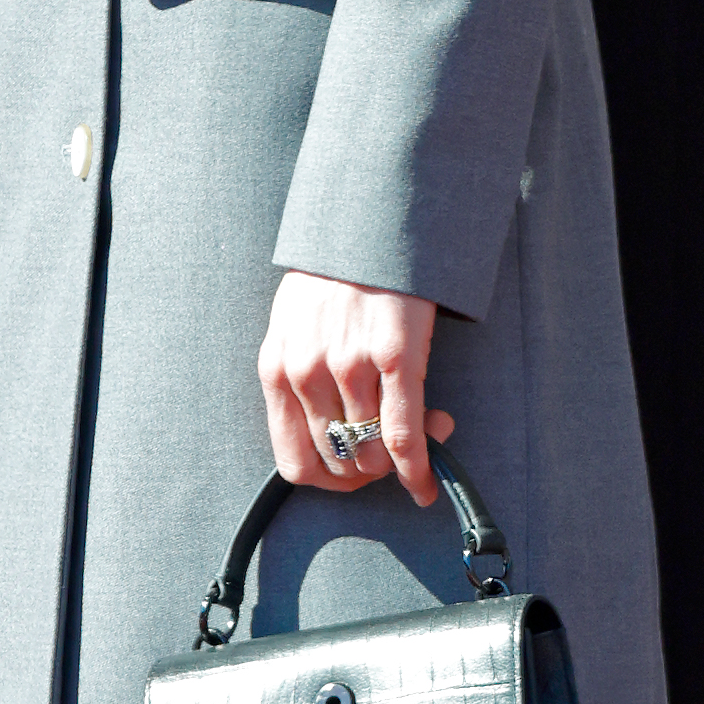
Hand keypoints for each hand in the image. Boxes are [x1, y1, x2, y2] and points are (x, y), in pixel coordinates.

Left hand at [259, 274, 454, 505]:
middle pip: (339, 462)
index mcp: (276, 370)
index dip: (330, 480)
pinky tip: (427, 483)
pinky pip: (402, 436)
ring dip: (399, 464)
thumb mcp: (293, 326)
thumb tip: (328, 431)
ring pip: (372, 455)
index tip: (355, 476)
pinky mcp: (394, 357)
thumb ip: (299, 378)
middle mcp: (306, 374)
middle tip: (396, 454)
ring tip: (426, 435)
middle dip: (371, 471)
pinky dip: (418, 468)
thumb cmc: (333, 275)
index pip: (296, 462)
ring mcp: (349, 367)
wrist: (367, 220)